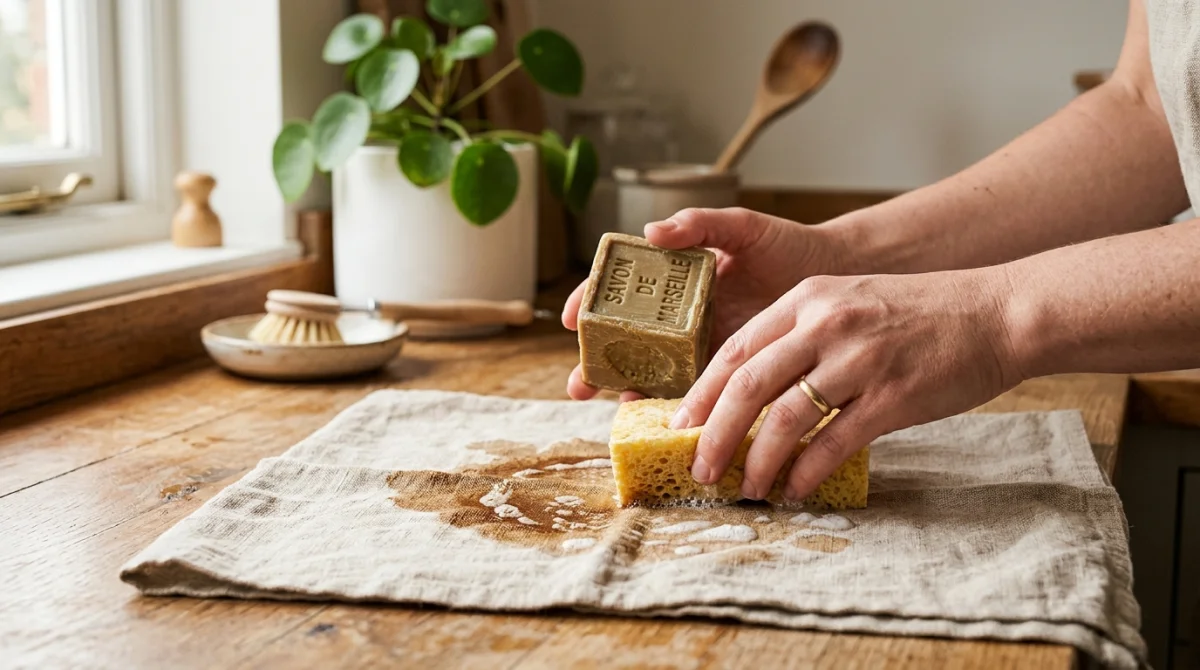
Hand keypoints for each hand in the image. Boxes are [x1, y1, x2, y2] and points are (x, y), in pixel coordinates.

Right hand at [560, 207, 849, 400]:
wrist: (836, 275)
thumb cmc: (788, 246)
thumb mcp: (743, 227)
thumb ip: (700, 225)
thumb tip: (651, 231)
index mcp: (674, 280)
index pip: (620, 291)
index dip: (589, 303)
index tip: (571, 318)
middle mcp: (679, 317)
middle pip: (626, 341)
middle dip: (597, 363)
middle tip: (580, 383)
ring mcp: (701, 347)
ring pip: (653, 373)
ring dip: (629, 391)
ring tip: (614, 405)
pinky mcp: (728, 373)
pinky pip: (695, 392)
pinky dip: (675, 406)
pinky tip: (662, 418)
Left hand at [668, 267, 1022, 501]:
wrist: (997, 312)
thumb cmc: (920, 313)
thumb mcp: (849, 301)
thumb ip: (802, 335)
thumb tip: (754, 392)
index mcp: (808, 299)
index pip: (736, 348)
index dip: (701, 392)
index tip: (679, 425)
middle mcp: (826, 325)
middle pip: (748, 384)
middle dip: (715, 434)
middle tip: (698, 468)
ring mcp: (859, 360)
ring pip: (785, 417)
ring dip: (757, 460)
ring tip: (745, 487)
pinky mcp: (893, 396)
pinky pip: (834, 442)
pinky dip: (807, 472)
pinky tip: (794, 489)